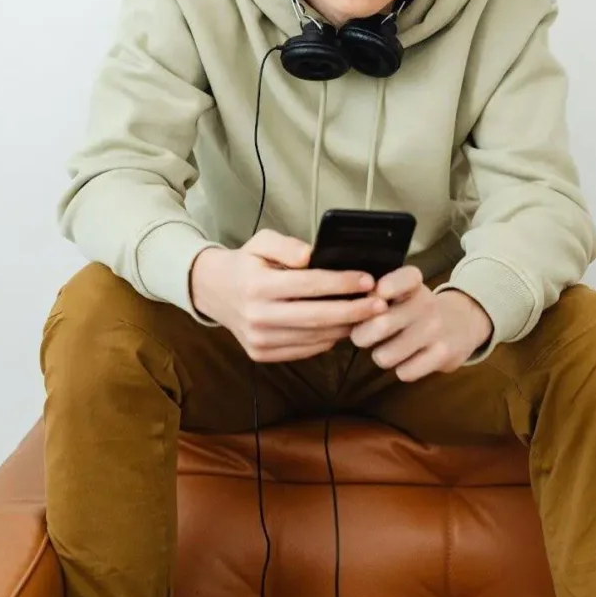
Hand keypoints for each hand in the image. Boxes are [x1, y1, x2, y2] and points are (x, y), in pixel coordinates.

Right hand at [189, 230, 387, 363]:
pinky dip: (328, 340)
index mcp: (257, 285)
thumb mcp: (261, 242)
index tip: (368, 280)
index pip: (309, 285)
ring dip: (345, 327)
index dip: (342, 283)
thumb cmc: (246, 263)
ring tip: (369, 316)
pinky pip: (304, 350)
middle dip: (354, 311)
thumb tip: (313, 256)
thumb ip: (287, 245)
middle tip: (381, 304)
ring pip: (314, 337)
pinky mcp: (262, 355)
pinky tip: (343, 327)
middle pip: (317, 317)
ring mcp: (259, 340)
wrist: (214, 292)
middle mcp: (257, 316)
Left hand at [349, 266, 493, 380]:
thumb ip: (377, 297)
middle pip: (380, 325)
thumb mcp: (404, 293)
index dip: (387, 286)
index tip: (378, 294)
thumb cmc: (418, 309)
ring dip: (380, 356)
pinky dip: (401, 369)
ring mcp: (435, 330)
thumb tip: (353, 313)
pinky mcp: (443, 354)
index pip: (403, 279)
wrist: (462, 323)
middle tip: (362, 337)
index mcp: (414, 284)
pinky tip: (407, 360)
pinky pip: (405, 372)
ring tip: (387, 349)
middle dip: (361, 335)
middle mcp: (427, 304)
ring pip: (386, 355)